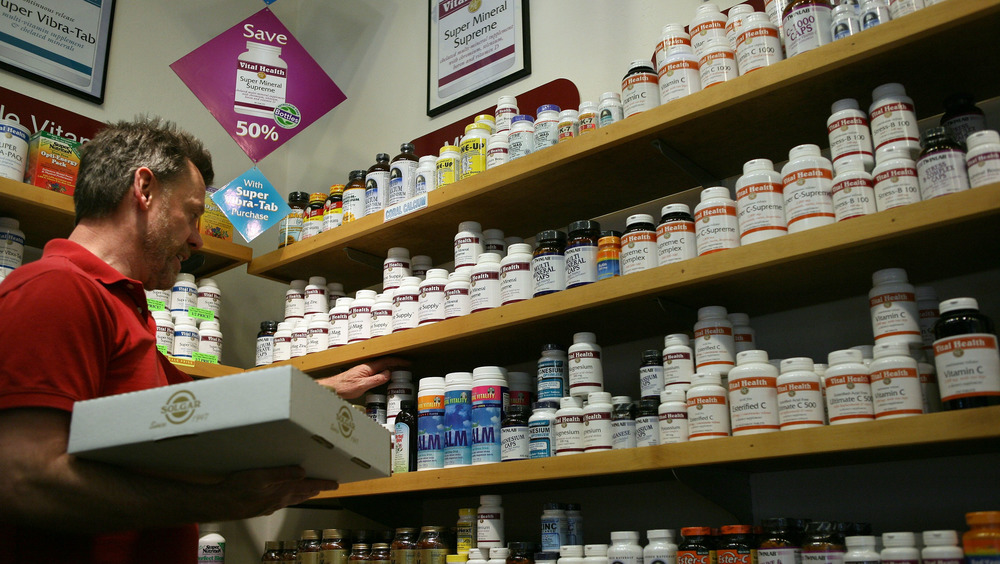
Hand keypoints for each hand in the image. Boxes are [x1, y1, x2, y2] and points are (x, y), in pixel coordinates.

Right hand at [206, 466, 337, 519]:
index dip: (323, 484)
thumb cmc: (240, 487)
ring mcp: (271, 505)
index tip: (336, 484)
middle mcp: (280, 499)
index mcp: (283, 490)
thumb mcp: (262, 476)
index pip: (309, 486)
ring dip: (305, 494)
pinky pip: (282, 502)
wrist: (221, 504)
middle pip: (303, 493)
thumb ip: (283, 473)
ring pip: (293, 499)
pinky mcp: (262, 507)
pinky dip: (290, 498)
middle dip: (317, 489)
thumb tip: (304, 472)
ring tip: (312, 491)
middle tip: (328, 487)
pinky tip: (286, 497)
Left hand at [317, 357, 408, 398]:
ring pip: (380, 366)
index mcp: (368, 367)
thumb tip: (388, 373)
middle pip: (385, 362)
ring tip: (399, 371)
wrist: (332, 388)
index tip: (407, 363)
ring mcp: (364, 370)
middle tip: (406, 366)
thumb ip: (377, 379)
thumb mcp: (363, 385)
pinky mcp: (361, 374)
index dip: (398, 362)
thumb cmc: (344, 386)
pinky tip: (385, 376)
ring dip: (390, 367)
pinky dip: (384, 371)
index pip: (387, 361)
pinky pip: (376, 370)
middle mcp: (366, 366)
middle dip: (396, 363)